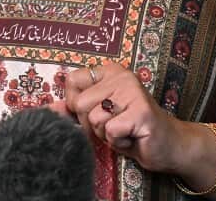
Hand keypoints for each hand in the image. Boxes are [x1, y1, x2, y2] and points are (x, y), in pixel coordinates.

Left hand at [64, 63, 189, 174]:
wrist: (167, 144)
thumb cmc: (130, 128)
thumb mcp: (99, 115)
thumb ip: (75, 109)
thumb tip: (47, 109)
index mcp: (110, 71)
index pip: (72, 80)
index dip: (76, 104)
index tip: (97, 110)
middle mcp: (122, 76)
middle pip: (80, 104)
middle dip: (92, 124)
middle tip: (115, 124)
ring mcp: (132, 92)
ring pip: (94, 120)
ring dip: (107, 134)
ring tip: (125, 130)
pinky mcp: (141, 111)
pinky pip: (111, 131)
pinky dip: (119, 141)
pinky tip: (133, 136)